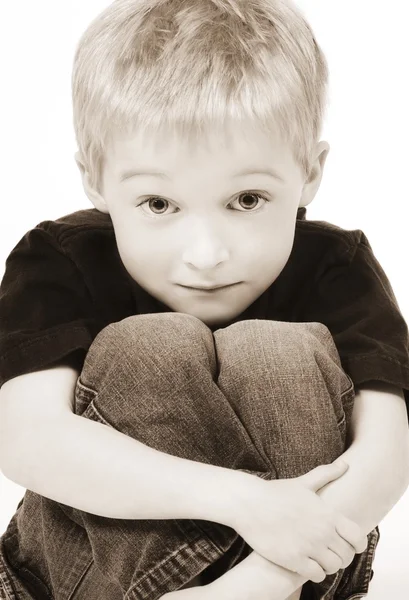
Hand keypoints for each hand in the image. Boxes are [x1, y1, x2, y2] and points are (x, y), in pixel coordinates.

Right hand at [230, 461, 367, 582]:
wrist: (249, 503)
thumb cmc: (275, 492)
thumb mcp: (303, 483)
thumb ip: (327, 474)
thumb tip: (346, 465)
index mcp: (328, 514)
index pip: (357, 537)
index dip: (357, 544)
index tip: (349, 545)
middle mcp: (322, 531)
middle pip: (346, 555)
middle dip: (341, 556)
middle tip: (331, 553)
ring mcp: (309, 547)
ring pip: (333, 567)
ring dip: (329, 566)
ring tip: (320, 560)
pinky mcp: (294, 559)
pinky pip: (317, 575)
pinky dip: (316, 573)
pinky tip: (308, 565)